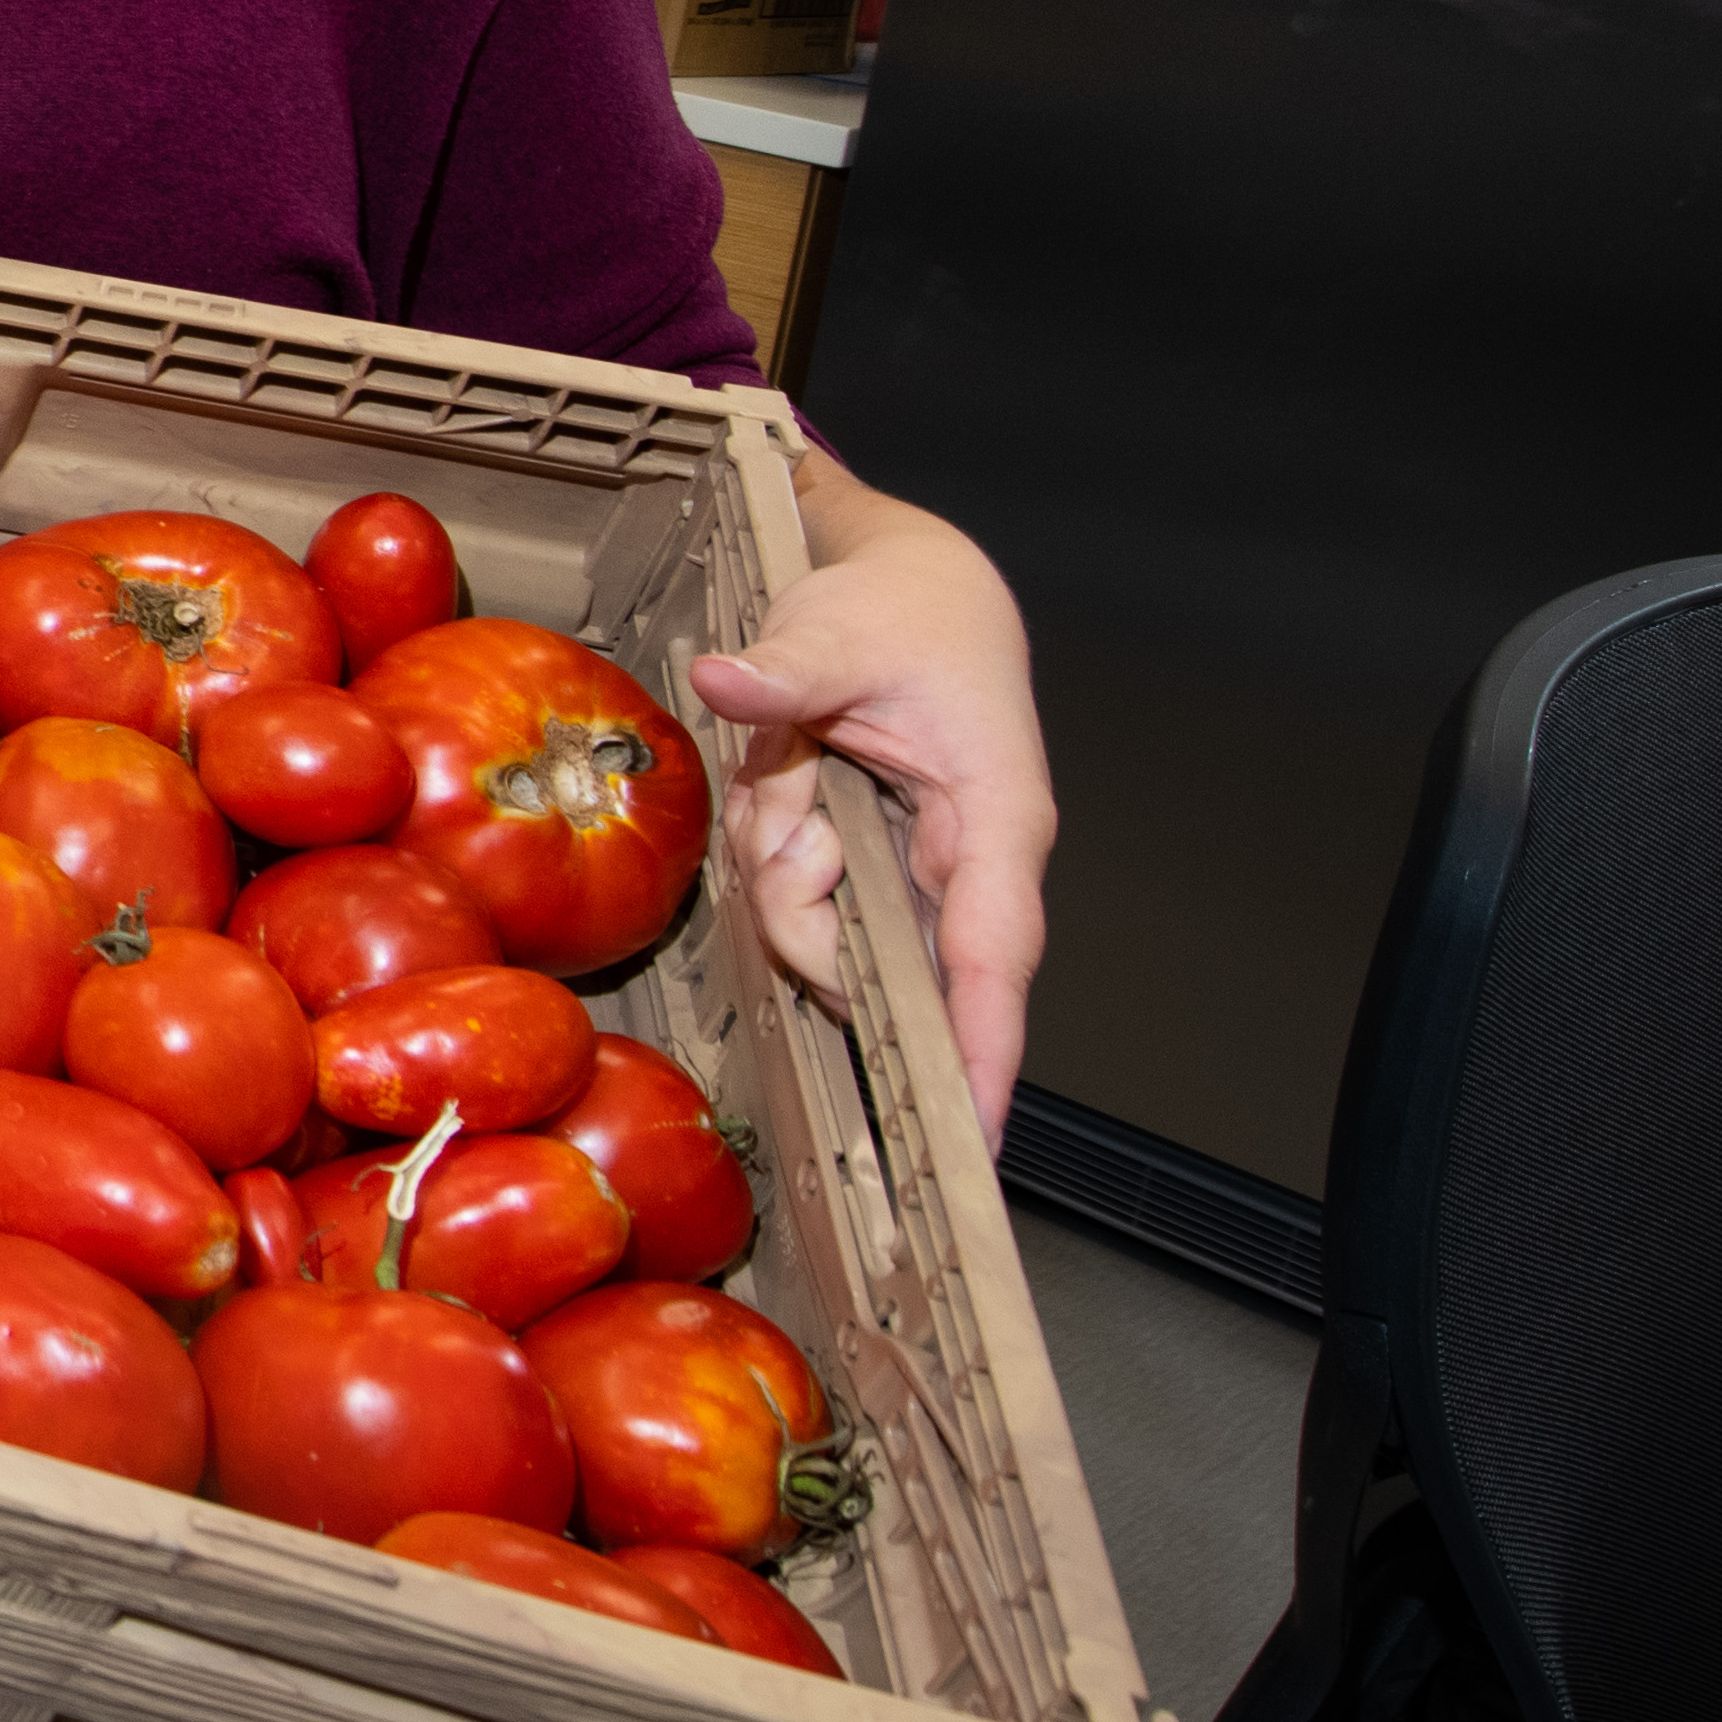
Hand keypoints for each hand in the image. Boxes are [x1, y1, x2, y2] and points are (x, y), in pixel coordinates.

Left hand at [689, 439, 1054, 1136]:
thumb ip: (786, 669)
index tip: (973, 1135)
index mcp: (995, 818)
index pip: (992, 956)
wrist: (916, 587)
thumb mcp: (841, 629)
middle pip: (875, 957)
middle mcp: (962, 861)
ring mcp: (912, 871)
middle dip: (807, 907)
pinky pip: (793, 888)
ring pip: (818, 924)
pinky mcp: (869, 865)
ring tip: (794, 763)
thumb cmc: (912, 613)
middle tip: (792, 800)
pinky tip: (785, 778)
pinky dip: (768, 840)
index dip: (984, 1051)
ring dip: (778, 855)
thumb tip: (727, 678)